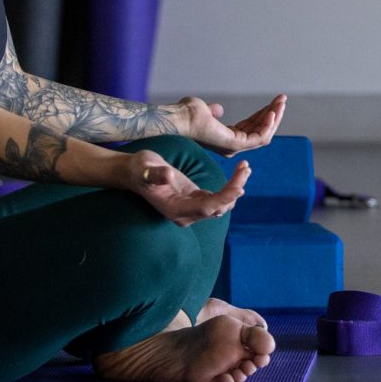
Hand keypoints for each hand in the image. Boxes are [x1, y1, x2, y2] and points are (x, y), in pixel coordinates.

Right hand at [121, 152, 251, 225]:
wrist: (135, 172)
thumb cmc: (139, 170)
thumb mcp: (145, 169)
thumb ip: (156, 174)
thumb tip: (168, 175)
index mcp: (175, 210)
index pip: (206, 207)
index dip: (224, 198)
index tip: (240, 186)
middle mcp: (185, 214)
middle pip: (217, 207)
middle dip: (234, 189)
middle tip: (246, 168)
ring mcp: (191, 208)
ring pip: (221, 204)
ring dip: (235, 188)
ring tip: (245, 167)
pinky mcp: (195, 199)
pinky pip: (218, 198)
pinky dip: (230, 187)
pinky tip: (240, 173)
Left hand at [169, 94, 286, 155]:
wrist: (180, 118)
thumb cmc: (187, 114)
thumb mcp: (204, 110)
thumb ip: (213, 111)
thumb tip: (218, 109)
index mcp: (226, 138)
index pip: (252, 128)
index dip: (263, 114)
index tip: (275, 101)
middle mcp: (231, 146)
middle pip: (260, 131)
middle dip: (273, 114)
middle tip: (282, 99)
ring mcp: (233, 147)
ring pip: (263, 135)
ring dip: (274, 117)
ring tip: (282, 102)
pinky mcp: (234, 145)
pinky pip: (259, 138)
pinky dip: (268, 125)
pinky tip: (273, 112)